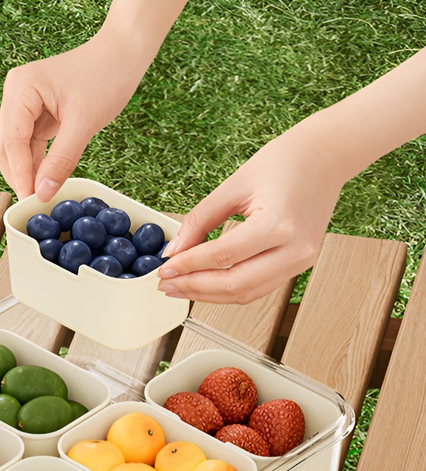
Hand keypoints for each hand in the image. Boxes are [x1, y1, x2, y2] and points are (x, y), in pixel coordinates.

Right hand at [0, 37, 144, 201]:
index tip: (30, 200)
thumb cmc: (105, 76)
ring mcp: (24, 103)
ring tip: (39, 195)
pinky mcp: (37, 112)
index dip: (20, 174)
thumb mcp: (84, 123)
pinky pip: (29, 144)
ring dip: (25, 172)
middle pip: (6, 146)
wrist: (122, 54)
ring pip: (15, 149)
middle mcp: (16, 94)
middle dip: (18, 175)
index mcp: (21, 89)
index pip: (12, 142)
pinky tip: (44, 181)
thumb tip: (43, 193)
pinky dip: (35, 164)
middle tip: (32, 203)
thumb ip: (61, 160)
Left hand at [158, 124, 346, 303]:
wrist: (326, 155)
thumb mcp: (233, 186)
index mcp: (279, 224)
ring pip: (246, 293)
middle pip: (235, 284)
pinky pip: (258, 288)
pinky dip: (228, 290)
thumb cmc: (285, 162)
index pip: (223, 256)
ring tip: (179, 287)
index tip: (164, 270)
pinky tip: (205, 284)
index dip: (188, 267)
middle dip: (194, 288)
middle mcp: (295, 249)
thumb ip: (199, 222)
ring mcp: (301, 261)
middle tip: (166, 284)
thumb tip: (173, 252)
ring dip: (209, 295)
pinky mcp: (300, 265)